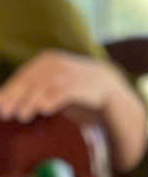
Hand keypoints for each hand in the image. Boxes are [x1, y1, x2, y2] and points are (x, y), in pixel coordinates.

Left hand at [0, 50, 121, 120]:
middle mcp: (55, 63)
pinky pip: (61, 93)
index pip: (22, 75)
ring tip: (22, 116)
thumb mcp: (53, 80)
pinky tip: (43, 110)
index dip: (8, 91)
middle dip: (15, 99)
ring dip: (29, 103)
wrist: (107, 84)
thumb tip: (6, 99)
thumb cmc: (74, 85)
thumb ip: (34, 86)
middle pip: (29, 82)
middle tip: (5, 113)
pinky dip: (51, 102)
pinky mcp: (79, 84)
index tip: (0, 106)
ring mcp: (68, 73)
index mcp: (46, 60)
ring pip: (43, 88)